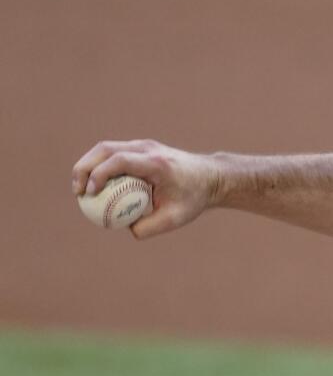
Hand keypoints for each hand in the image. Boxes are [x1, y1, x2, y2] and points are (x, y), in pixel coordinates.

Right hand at [72, 139, 218, 238]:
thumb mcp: (176, 218)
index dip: (99, 174)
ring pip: (106, 148)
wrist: (211, 177)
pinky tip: (94, 185)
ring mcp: (143, 145)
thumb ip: (150, 227)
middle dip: (84, 168)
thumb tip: (126, 230)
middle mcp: (147, 149)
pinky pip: (113, 153)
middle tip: (77, 192)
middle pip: (105, 149)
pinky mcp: (140, 148)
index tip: (89, 193)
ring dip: (88, 165)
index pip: (120, 160)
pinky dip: (99, 165)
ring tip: (81, 189)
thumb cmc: (194, 198)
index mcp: (156, 163)